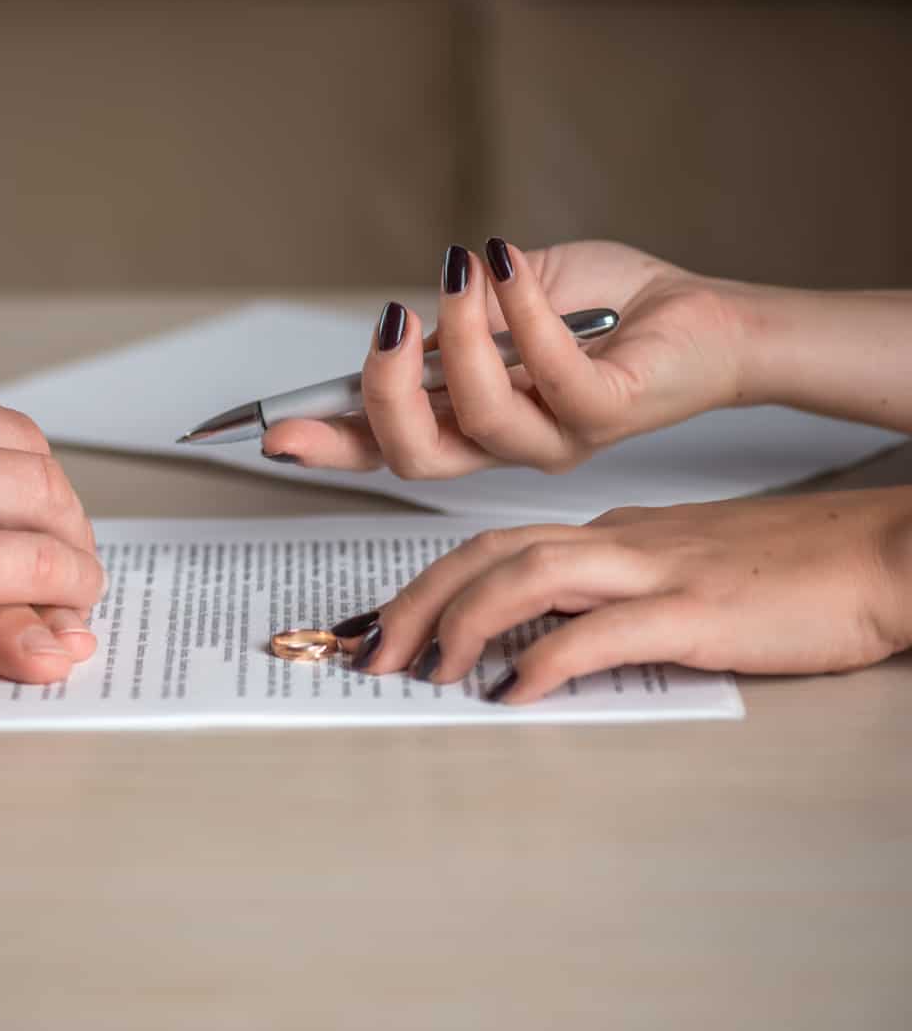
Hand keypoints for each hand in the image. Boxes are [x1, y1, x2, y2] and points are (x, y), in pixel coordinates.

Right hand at [263, 239, 748, 476]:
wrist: (699, 314)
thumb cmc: (605, 307)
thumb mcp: (505, 300)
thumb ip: (454, 319)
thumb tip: (405, 323)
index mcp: (469, 421)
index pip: (384, 447)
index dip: (328, 446)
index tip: (275, 434)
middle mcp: (505, 444)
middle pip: (415, 456)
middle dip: (383, 395)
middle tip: (389, 326)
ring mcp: (555, 438)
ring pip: (478, 417)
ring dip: (460, 334)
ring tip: (464, 270)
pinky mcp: (606, 414)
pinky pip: (550, 374)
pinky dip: (521, 312)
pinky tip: (508, 265)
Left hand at [336, 488, 911, 703]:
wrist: (884, 553)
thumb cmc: (791, 569)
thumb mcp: (681, 573)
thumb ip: (612, 595)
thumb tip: (545, 639)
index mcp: (612, 535)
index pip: (492, 546)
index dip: (423, 583)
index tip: (377, 625)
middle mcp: (620, 542)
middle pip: (489, 553)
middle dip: (414, 600)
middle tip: (367, 651)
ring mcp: (658, 571)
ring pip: (531, 574)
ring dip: (463, 620)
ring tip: (426, 669)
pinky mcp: (699, 610)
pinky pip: (604, 630)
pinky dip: (548, 659)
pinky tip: (514, 692)